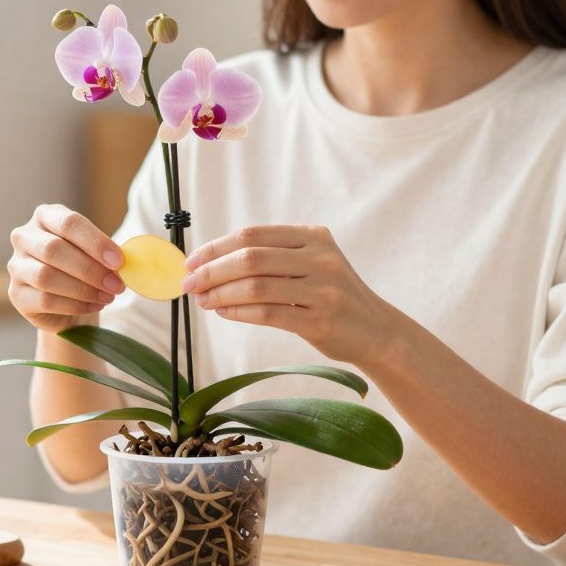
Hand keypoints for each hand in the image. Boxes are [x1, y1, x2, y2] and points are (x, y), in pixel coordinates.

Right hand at [8, 204, 125, 332]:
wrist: (67, 301)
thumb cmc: (84, 269)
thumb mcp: (96, 254)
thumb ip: (107, 254)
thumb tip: (125, 263)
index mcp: (46, 216)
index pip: (69, 222)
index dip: (95, 242)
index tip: (119, 261)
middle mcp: (25, 237)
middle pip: (54, 249)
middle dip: (90, 269)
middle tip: (116, 285)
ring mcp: (16, 266)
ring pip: (45, 276)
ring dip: (82, 289)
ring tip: (107, 296)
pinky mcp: (16, 295)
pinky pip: (44, 300)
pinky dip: (74, 305)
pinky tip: (93, 306)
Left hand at [182, 224, 394, 367]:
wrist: (376, 330)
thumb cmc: (331, 296)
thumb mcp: (311, 263)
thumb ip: (272, 257)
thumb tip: (211, 263)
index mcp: (313, 236)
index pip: (253, 235)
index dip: (216, 247)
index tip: (192, 262)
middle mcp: (320, 258)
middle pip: (251, 257)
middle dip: (212, 270)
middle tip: (189, 284)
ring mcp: (322, 289)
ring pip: (256, 285)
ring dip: (220, 293)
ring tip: (202, 300)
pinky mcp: (320, 320)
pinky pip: (267, 313)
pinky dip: (238, 312)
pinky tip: (223, 312)